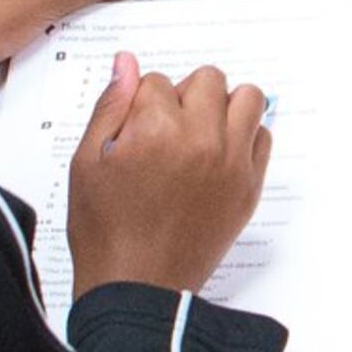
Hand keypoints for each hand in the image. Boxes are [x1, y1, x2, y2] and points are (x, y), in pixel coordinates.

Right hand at [66, 51, 271, 295]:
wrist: (137, 288)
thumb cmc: (106, 231)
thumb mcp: (88, 162)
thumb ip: (111, 106)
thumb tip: (126, 63)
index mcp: (156, 128)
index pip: (156, 81)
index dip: (140, 104)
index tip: (134, 130)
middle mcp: (202, 139)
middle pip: (207, 80)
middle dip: (184, 96)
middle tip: (164, 129)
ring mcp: (232, 162)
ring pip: (246, 98)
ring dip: (222, 107)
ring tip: (197, 134)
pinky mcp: (249, 186)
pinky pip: (263, 136)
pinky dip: (244, 137)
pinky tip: (217, 156)